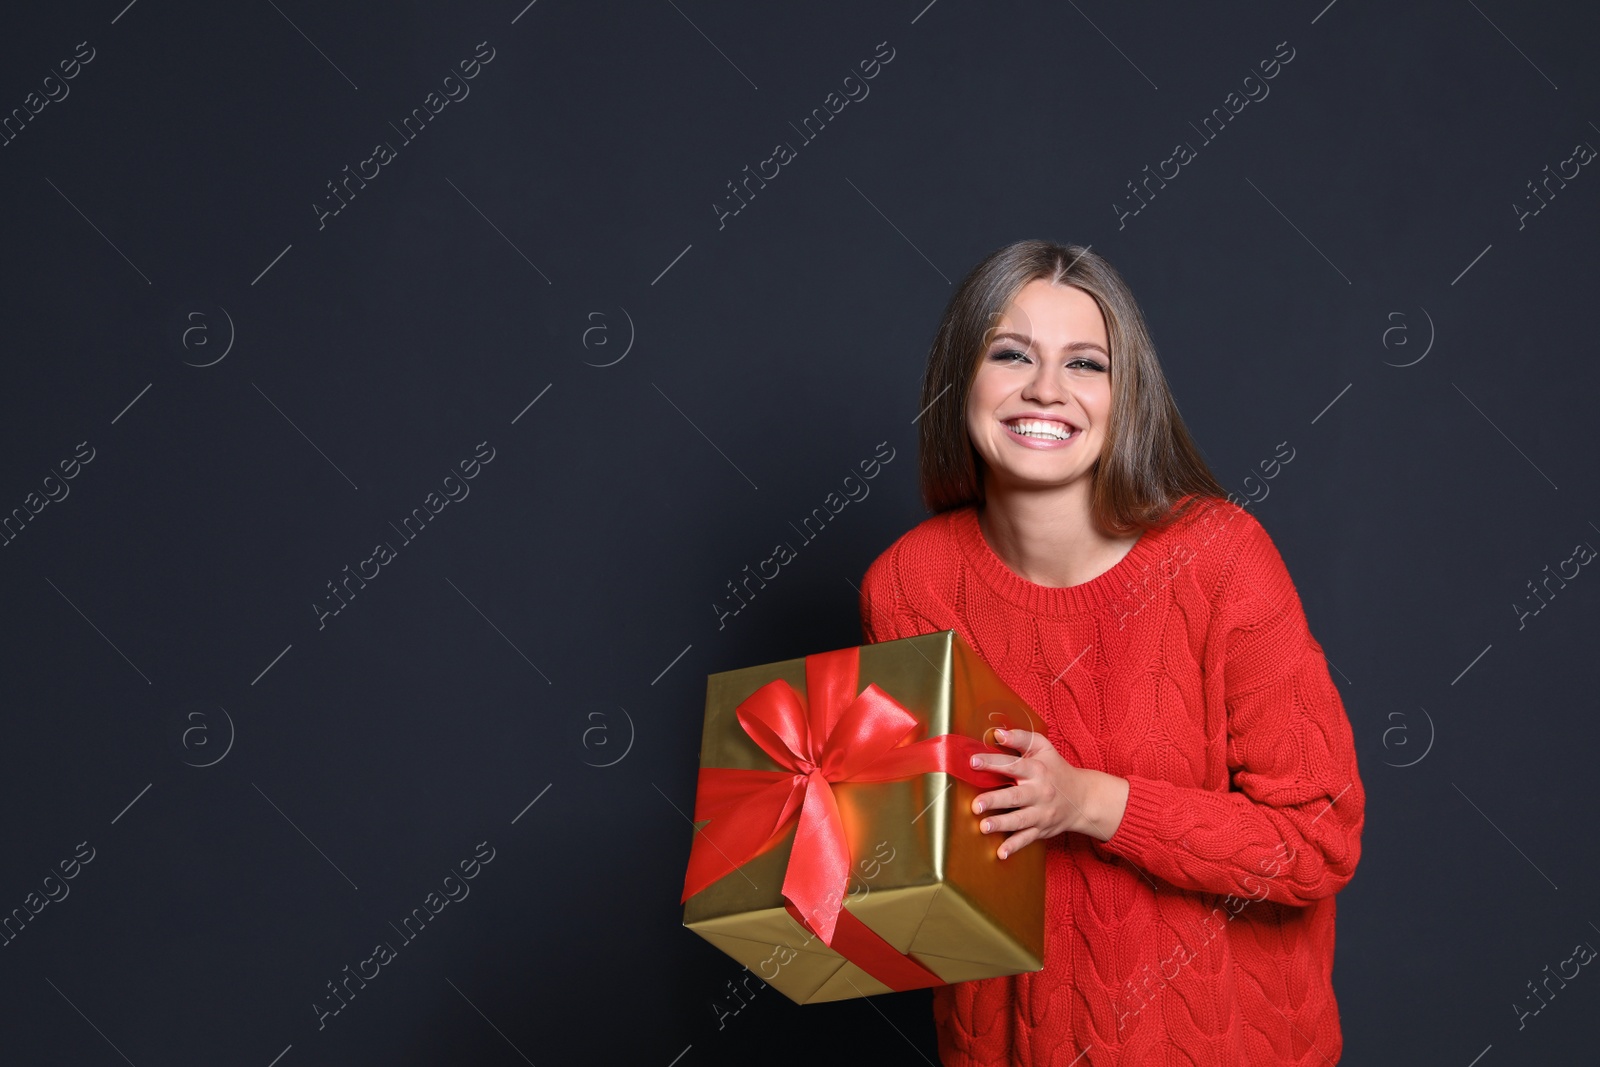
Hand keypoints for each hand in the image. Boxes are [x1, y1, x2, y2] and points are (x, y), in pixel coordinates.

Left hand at [969, 728, 1129, 857]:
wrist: (1083, 799)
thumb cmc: (1056, 769)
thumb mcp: (1044, 748)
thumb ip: (1021, 738)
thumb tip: (998, 733)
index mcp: (1037, 770)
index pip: (1013, 765)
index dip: (993, 762)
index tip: (973, 762)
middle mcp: (1039, 792)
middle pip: (1016, 796)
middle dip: (995, 800)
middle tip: (976, 805)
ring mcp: (1041, 813)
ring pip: (1020, 820)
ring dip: (1002, 824)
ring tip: (983, 827)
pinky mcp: (1041, 829)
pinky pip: (1027, 839)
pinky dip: (1014, 847)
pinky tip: (1001, 853)